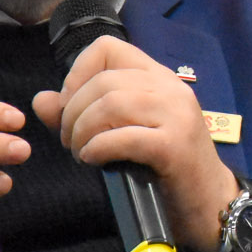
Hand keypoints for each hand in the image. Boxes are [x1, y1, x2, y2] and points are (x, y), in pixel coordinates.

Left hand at [33, 35, 239, 251]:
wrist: (209, 204)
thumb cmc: (164, 168)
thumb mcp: (121, 133)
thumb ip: (79, 114)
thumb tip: (41, 100)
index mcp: (157, 77)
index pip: (107, 48)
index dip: (77, 74)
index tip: (71, 107)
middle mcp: (170, 88)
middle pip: (102, 81)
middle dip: (72, 113)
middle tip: (70, 142)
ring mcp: (176, 114)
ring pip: (110, 104)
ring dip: (82, 132)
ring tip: (80, 153)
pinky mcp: (174, 145)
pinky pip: (122, 137)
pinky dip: (98, 148)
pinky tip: (93, 161)